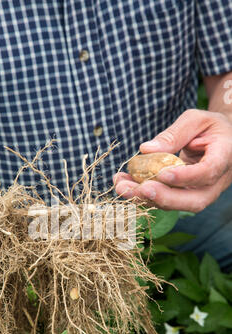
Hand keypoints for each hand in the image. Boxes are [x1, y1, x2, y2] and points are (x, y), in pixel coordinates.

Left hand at [114, 109, 231, 211]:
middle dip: (164, 198)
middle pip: (194, 201)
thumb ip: (174, 133)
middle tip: (140, 189)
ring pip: (176, 205)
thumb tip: (146, 149)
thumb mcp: (195, 120)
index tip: (163, 174)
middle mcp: (215, 182)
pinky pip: (164, 201)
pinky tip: (123, 185)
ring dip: (146, 199)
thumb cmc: (209, 127)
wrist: (221, 141)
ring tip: (121, 186)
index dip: (185, 177)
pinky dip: (142, 195)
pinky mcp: (184, 197)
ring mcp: (200, 193)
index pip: (207, 172)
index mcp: (223, 157)